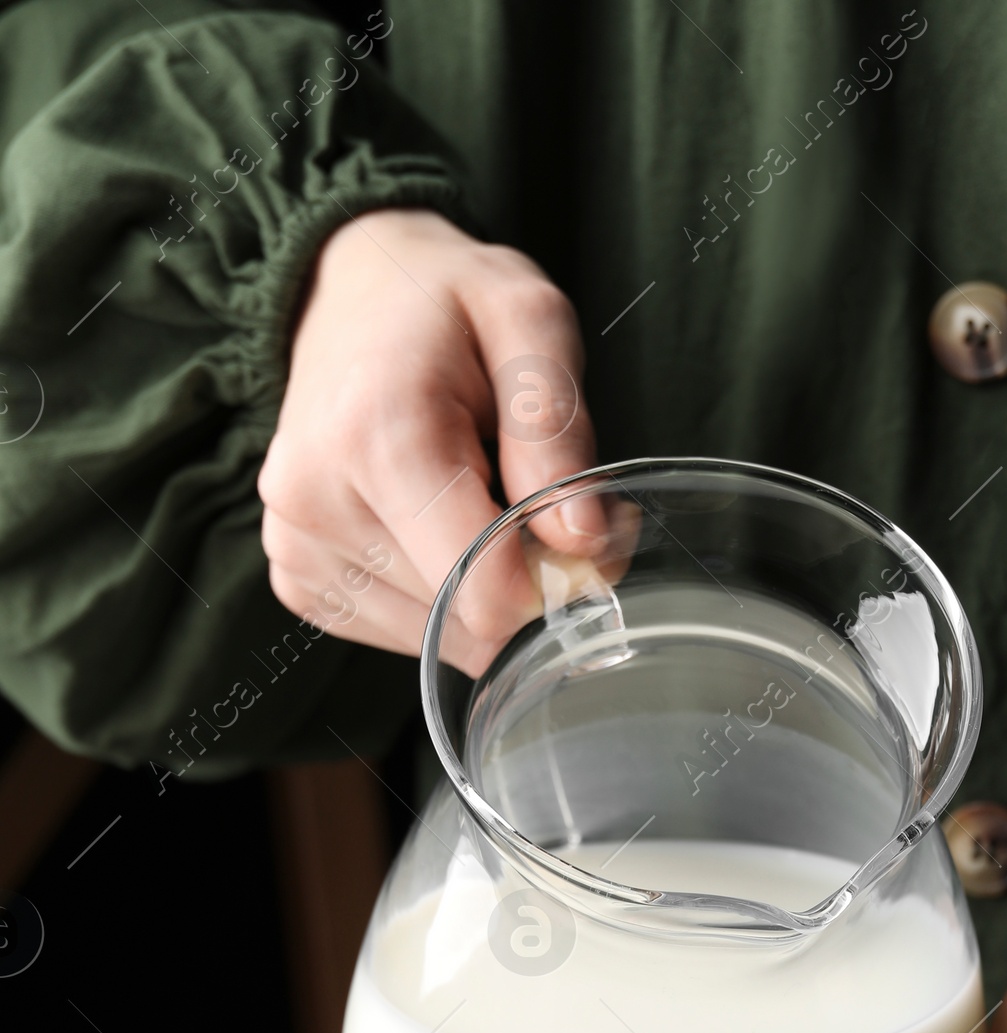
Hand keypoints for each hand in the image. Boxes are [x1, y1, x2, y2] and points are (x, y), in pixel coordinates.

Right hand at [258, 209, 603, 656]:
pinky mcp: (296, 576)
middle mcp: (317, 500)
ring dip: (480, 590)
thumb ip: (557, 430)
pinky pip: (401, 636)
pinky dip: (437, 598)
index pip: (487, 591)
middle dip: (522, 579)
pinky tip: (432, 526)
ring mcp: (297, 545)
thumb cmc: (442, 300)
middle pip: (468, 622)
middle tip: (530, 497)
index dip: (554, 577)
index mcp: (377, 436)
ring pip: (439, 640)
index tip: (575, 524)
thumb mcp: (526, 318)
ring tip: (475, 498)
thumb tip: (582, 543)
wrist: (345, 290)